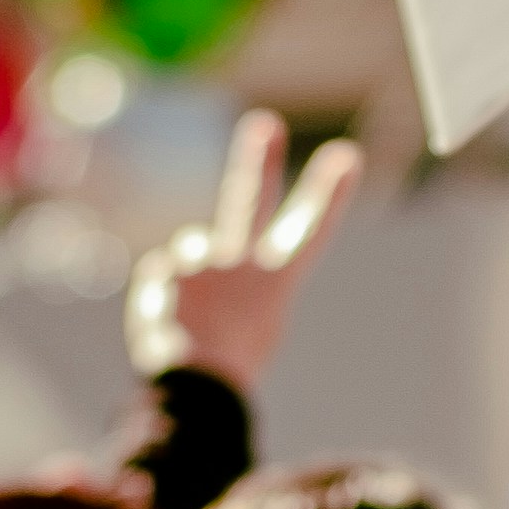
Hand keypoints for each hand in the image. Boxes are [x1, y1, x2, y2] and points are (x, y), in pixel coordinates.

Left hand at [130, 106, 362, 391]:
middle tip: (265, 124)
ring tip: (193, 318)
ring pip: (192, 252)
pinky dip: (162, 296)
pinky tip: (170, 322)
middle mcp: (241, 260)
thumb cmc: (233, 363)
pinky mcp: (166, 269)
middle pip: (251, 197)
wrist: (199, 383)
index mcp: (275, 279)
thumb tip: (201, 254)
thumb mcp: (256, 324)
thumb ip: (238, 281)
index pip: (310, 228)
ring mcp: (202, 261)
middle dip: (261, 159)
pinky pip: (161, 276)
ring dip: (191, 278)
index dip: (330, 192)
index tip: (347, 155)